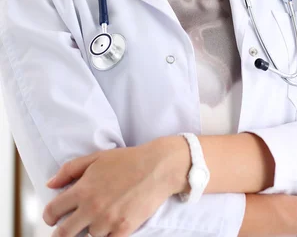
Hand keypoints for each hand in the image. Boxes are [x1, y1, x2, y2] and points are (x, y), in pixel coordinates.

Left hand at [42, 138, 177, 236]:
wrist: (157, 167)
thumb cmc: (127, 160)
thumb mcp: (96, 157)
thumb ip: (70, 170)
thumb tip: (51, 184)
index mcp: (83, 189)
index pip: (53, 211)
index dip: (49, 216)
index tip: (52, 218)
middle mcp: (92, 207)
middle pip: (64, 233)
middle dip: (61, 233)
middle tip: (66, 230)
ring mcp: (108, 221)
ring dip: (91, 229)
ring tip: (101, 216)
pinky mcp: (123, 230)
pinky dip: (108, 234)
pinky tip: (112, 223)